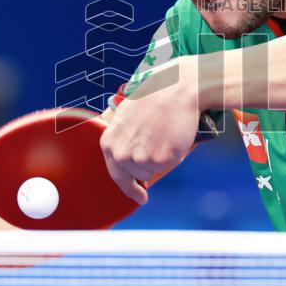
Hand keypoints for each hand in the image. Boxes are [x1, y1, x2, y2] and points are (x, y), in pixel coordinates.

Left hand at [100, 57, 200, 204]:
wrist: (176, 89)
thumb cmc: (153, 97)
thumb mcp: (125, 115)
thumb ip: (120, 138)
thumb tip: (121, 157)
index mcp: (109, 143)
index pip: (117, 175)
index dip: (129, 188)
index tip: (140, 196)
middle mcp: (122, 154)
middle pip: (136, 176)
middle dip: (147, 169)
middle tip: (156, 150)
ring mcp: (142, 158)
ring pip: (153, 171)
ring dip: (160, 159)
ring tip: (164, 135)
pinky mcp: (162, 159)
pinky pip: (169, 165)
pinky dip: (173, 155)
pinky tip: (172, 137)